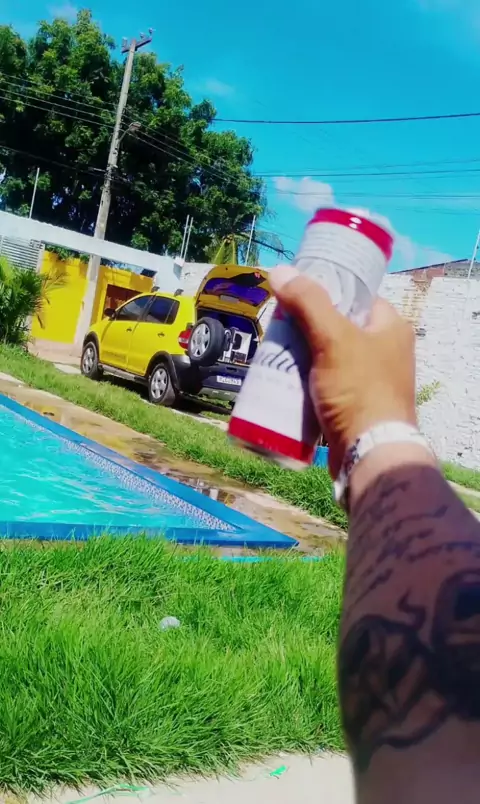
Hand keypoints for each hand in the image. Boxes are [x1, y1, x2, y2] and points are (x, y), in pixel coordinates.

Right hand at [269, 264, 417, 476]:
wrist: (370, 452)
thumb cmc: (359, 390)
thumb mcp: (333, 338)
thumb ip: (308, 303)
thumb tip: (280, 272)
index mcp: (391, 328)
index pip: (357, 296)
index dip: (328, 291)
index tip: (297, 293)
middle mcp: (385, 352)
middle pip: (338, 327)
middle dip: (306, 327)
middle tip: (279, 326)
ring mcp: (371, 381)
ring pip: (328, 358)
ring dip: (303, 356)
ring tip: (275, 352)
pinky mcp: (355, 406)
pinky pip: (326, 385)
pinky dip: (307, 382)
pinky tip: (284, 380)